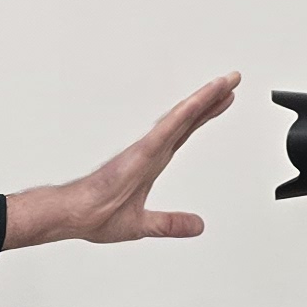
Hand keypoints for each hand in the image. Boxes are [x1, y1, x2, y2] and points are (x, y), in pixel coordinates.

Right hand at [5, 76, 240, 249]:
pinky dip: (185, 115)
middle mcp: (151, 151)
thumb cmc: (96, 216)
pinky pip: (168, 130)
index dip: (204, 116)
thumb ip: (172, 224)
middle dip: (210, 99)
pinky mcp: (142, 153)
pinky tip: (200, 102)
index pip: (184, 133)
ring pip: (182, 118)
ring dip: (203, 100)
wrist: (76, 216)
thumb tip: (198, 226)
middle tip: (230, 81)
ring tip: (224, 83)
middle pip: (188, 119)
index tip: (222, 101)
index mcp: (151, 163)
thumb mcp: (146, 225)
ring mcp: (147, 150)